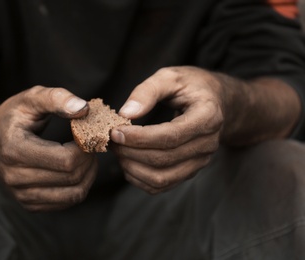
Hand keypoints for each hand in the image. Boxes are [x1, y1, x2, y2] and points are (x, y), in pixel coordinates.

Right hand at [0, 86, 96, 210]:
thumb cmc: (13, 118)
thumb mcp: (30, 99)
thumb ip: (56, 98)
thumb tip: (83, 108)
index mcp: (14, 149)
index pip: (65, 160)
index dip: (85, 148)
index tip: (87, 135)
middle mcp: (15, 177)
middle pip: (72, 177)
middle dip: (89, 160)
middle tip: (91, 145)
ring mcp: (21, 194)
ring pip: (74, 194)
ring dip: (89, 175)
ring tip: (87, 157)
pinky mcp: (29, 204)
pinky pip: (67, 202)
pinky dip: (80, 186)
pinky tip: (77, 169)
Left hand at [111, 67, 222, 193]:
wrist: (216, 102)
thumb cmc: (191, 86)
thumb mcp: (170, 77)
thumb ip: (147, 91)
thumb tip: (125, 113)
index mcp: (208, 117)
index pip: (170, 136)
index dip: (140, 138)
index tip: (115, 131)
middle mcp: (208, 144)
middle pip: (163, 159)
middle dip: (131, 152)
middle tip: (111, 139)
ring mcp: (200, 161)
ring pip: (161, 177)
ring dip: (132, 167)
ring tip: (118, 150)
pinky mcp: (190, 171)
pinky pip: (162, 185)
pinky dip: (139, 178)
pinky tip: (128, 162)